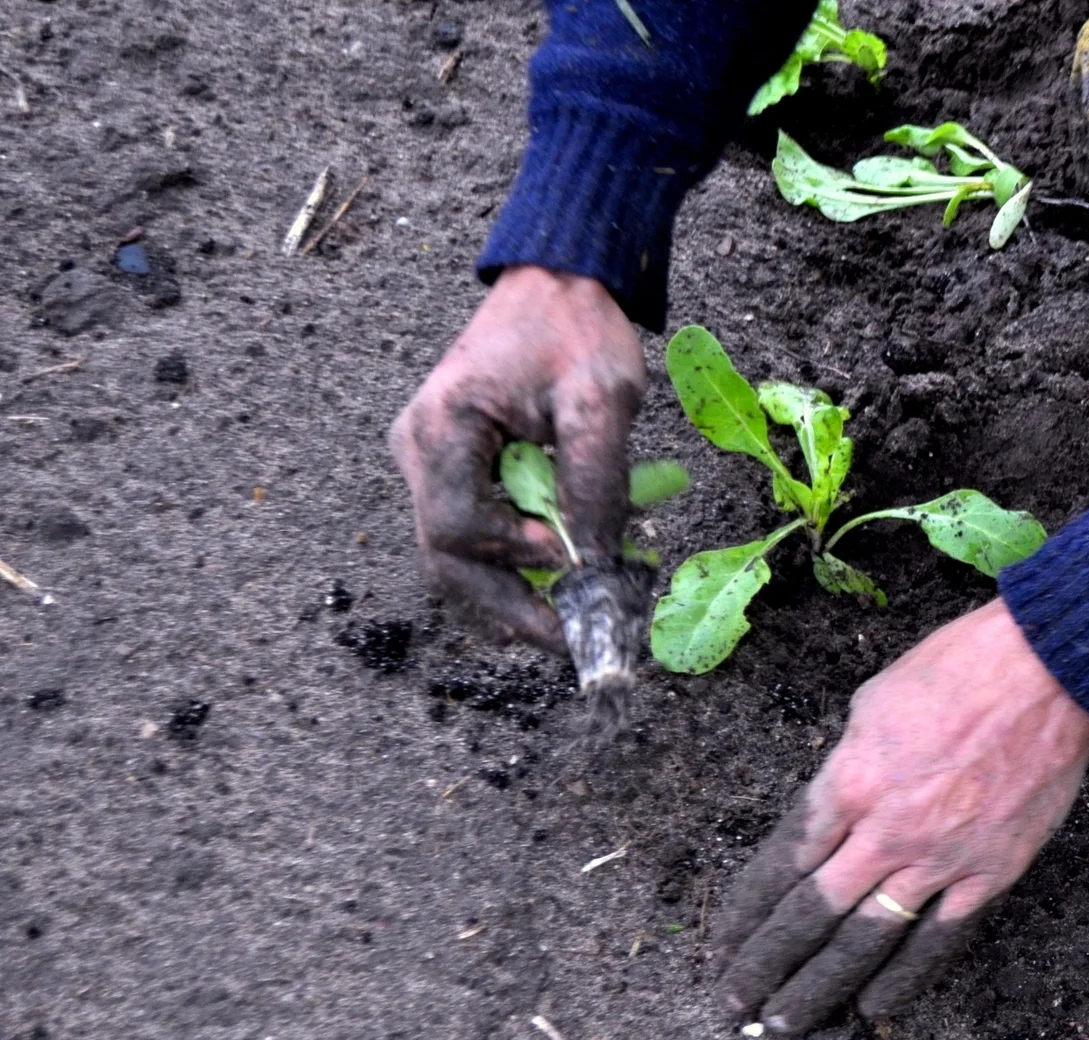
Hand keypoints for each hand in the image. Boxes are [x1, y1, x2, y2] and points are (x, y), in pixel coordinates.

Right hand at [388, 266, 646, 650]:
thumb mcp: (601, 398)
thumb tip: (593, 562)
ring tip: (569, 618)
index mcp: (443, 427)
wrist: (556, 284)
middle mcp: (420, 450)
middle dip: (506, 607)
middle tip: (568, 639)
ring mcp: (431, 463)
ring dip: (511, 593)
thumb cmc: (575, 329)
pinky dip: (515, 563)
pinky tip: (560, 577)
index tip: (569, 558)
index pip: (457, 527)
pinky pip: (475, 534)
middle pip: (446, 559)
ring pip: (457, 556)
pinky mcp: (456, 470)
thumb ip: (596, 480)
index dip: (513, 556)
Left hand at [714, 600, 1088, 1032]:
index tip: (724, 942)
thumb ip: (847, 770)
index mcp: (848, 780)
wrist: (1048, 670)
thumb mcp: (871, 704)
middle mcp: (885, 830)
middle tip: (735, 1002)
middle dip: (766, 963)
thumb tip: (834, 811)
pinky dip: (905, 979)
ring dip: (819, 986)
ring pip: (865, 940)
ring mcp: (939, 858)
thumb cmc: (958, 669)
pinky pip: (939, 939)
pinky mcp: (990, 873)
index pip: (782, 862)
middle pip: (810, 913)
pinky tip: (874, 1010)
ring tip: (784, 1022)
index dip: (747, 910)